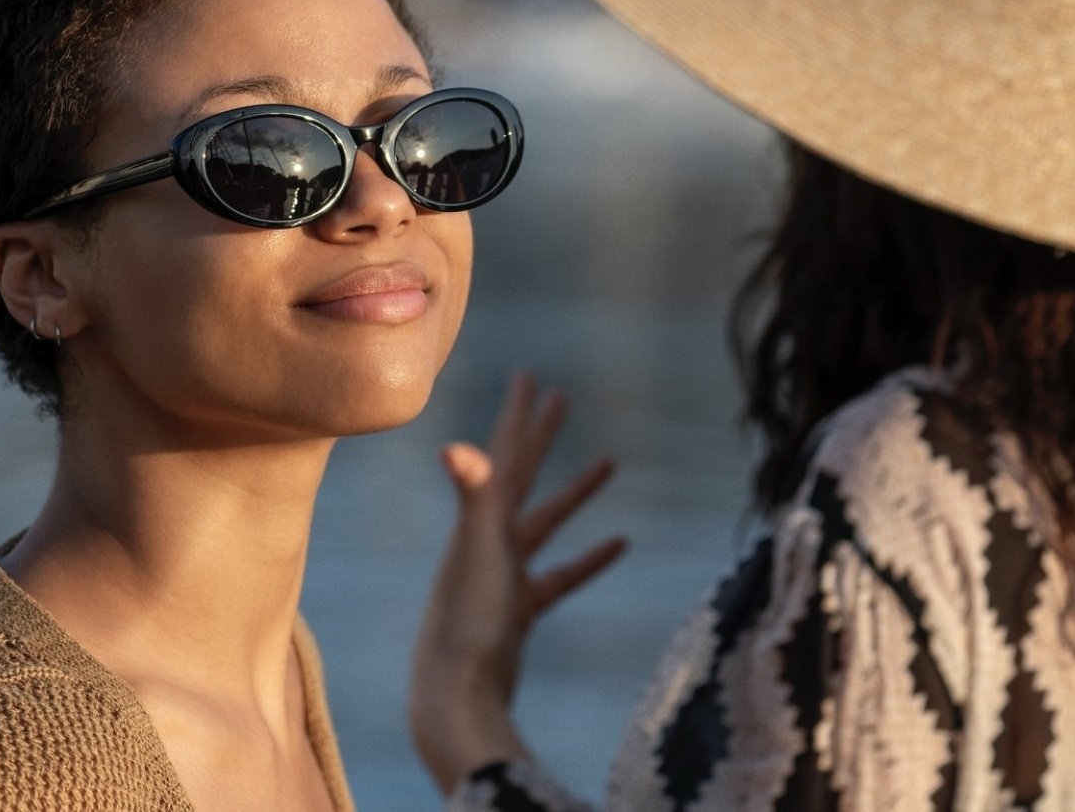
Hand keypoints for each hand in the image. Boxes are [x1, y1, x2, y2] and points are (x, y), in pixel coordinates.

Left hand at [409, 372, 627, 793]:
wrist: (456, 697)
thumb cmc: (467, 623)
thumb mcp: (479, 553)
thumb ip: (473, 499)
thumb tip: (454, 446)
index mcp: (479, 523)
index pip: (504, 455)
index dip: (519, 415)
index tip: (530, 375)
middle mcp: (485, 542)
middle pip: (519, 476)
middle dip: (540, 436)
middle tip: (561, 394)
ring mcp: (501, 576)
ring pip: (544, 524)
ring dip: (574, 494)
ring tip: (610, 461)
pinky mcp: (517, 611)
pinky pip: (559, 576)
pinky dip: (587, 559)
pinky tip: (619, 544)